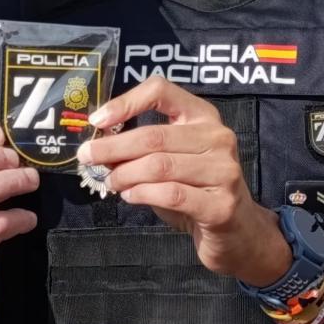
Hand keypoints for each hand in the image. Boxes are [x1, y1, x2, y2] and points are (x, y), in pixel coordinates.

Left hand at [77, 77, 290, 285]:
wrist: (237, 232)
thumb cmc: (196, 190)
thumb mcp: (171, 160)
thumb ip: (142, 149)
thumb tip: (100, 146)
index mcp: (203, 116)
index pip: (162, 91)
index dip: (126, 102)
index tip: (97, 120)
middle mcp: (218, 138)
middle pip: (154, 136)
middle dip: (113, 147)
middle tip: (87, 157)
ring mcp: (223, 171)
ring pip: (159, 166)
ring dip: (125, 175)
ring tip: (111, 183)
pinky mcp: (222, 205)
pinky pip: (172, 194)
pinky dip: (143, 194)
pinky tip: (130, 196)